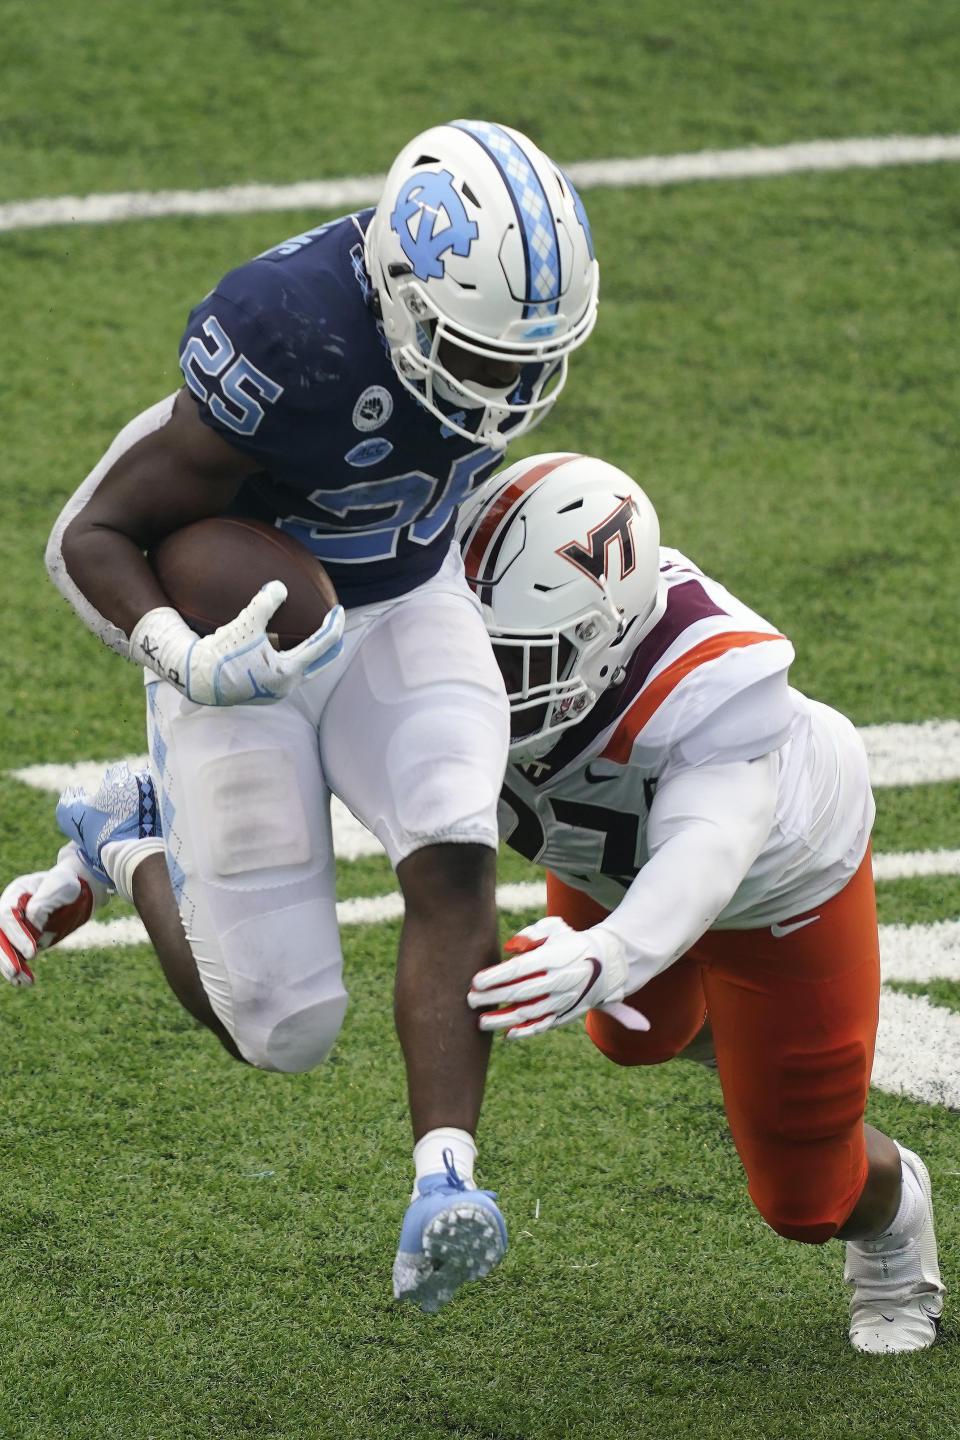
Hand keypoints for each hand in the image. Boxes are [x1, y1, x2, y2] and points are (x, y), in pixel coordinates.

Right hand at [0, 864, 95, 984]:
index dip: (17, 935)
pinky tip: (21, 982)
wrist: (72, 892)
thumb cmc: (66, 885)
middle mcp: (8, 911)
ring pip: (3, 948)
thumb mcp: (60, 886)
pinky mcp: (20, 938)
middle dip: (6, 955)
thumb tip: (32, 923)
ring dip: (10, 965)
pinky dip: (18, 968)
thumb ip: (43, 902)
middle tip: (16, 971)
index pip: (7, 916)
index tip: (32, 952)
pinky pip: (14, 954)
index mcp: (15, 894)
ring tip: (21, 981)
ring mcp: (13, 926)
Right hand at [129, 582, 344, 705]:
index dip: (334, 625)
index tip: (339, 609)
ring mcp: (275, 691)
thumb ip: (264, 604)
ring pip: (304, 669)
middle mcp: (286, 686)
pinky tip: (284, 645)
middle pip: (320, 663)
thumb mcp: (244, 625)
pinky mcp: (263, 691)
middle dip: (330, 644)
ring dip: (311, 653)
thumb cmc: (220, 653)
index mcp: (288, 672)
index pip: (322, 645)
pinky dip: (292, 657)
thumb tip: (280, 586)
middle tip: (335, 625)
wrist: (195, 680)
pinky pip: (286, 671)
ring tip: (314, 636)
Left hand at [468, 915, 649, 1038]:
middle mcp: (560, 980)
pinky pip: (544, 1025)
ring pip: (530, 1013)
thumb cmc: (568, 942)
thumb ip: (531, 934)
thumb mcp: (554, 928)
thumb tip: (509, 948)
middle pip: (521, 992)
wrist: (605, 965)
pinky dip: (526, 1032)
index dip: (497, 976)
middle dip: (493, 997)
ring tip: (480, 1021)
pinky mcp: (565, 1014)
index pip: (521, 968)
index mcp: (555, 957)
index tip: (476, 981)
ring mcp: (563, 1000)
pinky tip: (507, 1035)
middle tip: (470, 1000)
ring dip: (503, 1019)